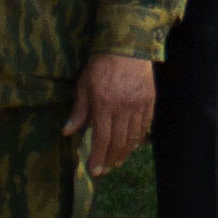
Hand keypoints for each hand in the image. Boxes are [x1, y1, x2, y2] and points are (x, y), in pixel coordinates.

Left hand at [66, 53, 157, 175]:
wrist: (127, 47)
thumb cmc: (101, 65)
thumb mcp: (84, 85)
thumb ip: (79, 111)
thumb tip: (68, 132)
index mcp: (104, 104)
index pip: (102, 138)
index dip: (98, 157)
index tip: (94, 170)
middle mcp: (123, 107)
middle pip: (118, 142)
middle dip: (110, 159)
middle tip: (104, 170)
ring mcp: (138, 105)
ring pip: (133, 137)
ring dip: (125, 153)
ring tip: (117, 162)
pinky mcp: (149, 101)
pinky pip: (145, 126)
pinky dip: (139, 139)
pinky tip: (132, 146)